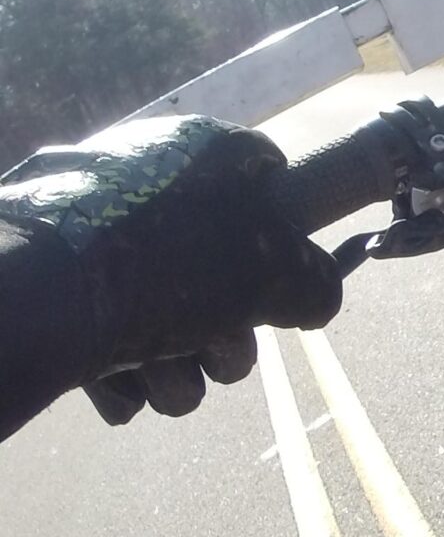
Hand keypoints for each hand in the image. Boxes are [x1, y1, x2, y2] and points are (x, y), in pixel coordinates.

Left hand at [0, 116, 341, 423]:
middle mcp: (147, 185)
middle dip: (228, 333)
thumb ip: (315, 283)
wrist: (34, 300)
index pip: (269, 179)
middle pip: (223, 270)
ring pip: (171, 318)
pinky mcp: (57, 289)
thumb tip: (315, 295)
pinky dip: (123, 371)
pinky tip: (116, 382)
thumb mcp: (276, 270)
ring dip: (179, 366)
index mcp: (201, 154)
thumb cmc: (167, 268)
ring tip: (158, 373)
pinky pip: (115, 338)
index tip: (280, 290)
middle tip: (218, 350)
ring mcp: (98, 239)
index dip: (287, 240)